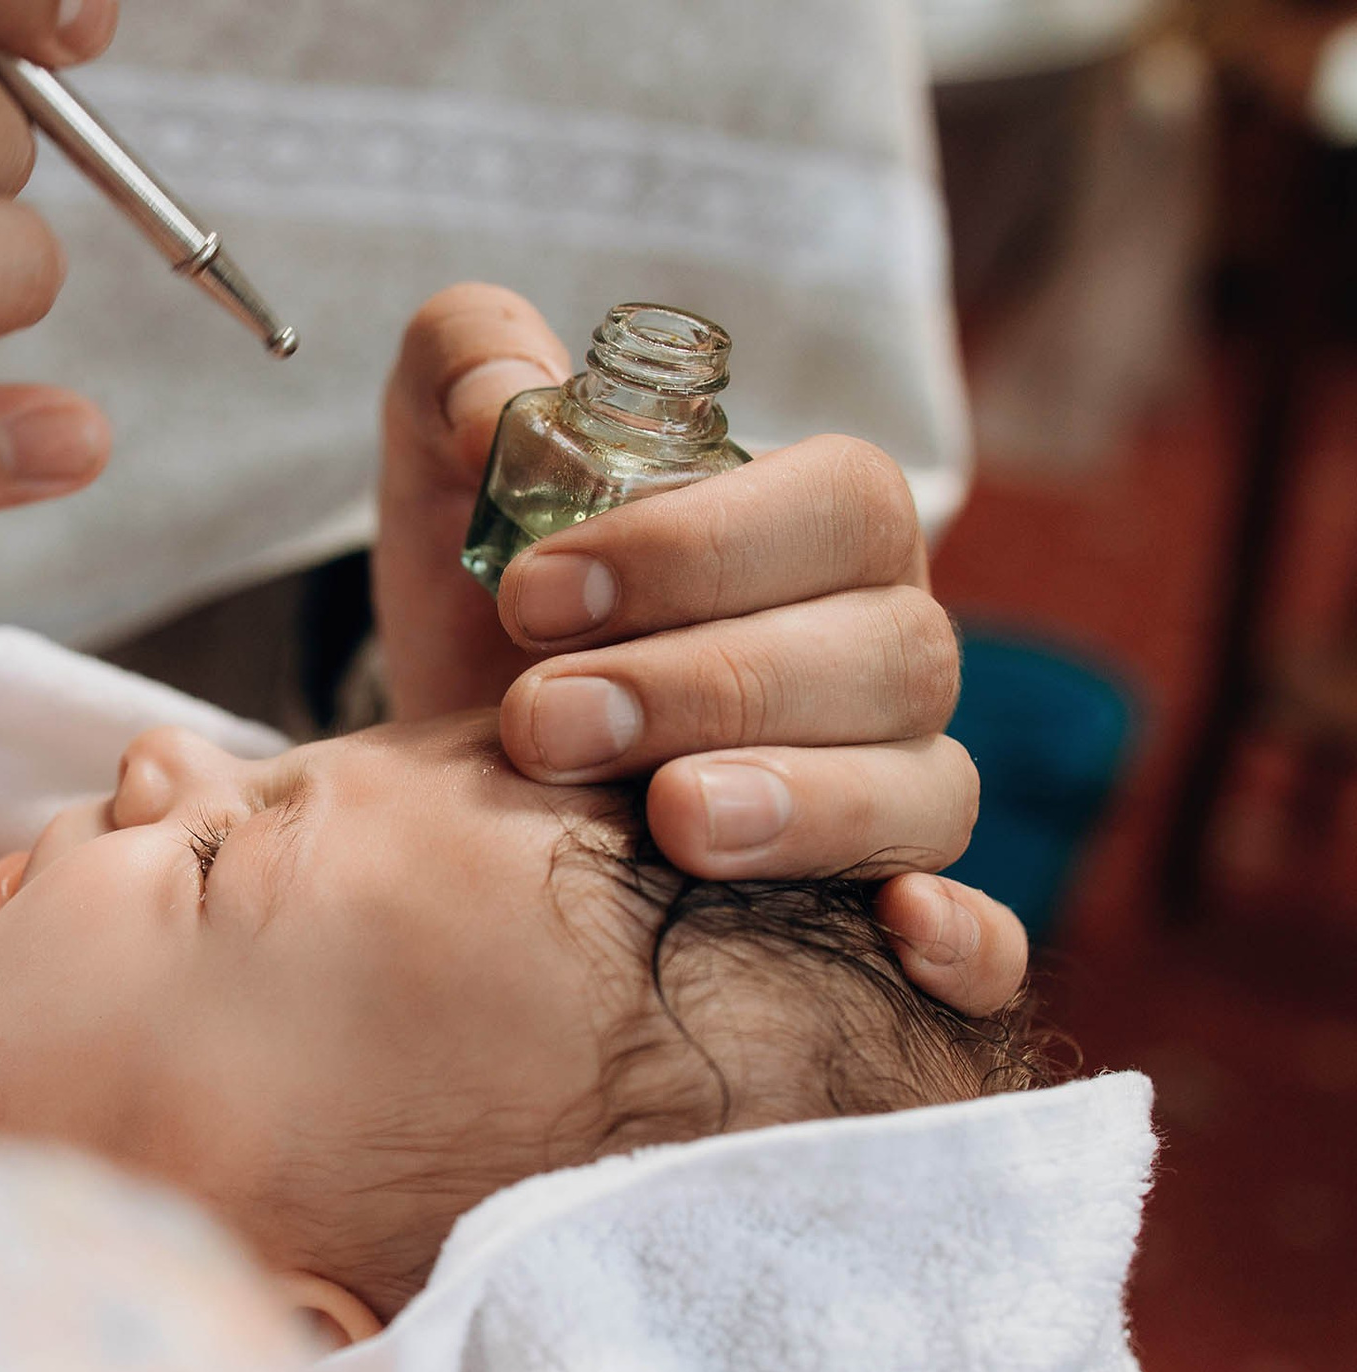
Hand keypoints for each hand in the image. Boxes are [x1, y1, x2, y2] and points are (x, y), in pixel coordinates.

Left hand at [375, 285, 1027, 1015]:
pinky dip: (964, 942)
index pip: (836, 505)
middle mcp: (881, 657)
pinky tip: (896, 933)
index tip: (531, 593)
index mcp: (816, 530)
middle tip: (544, 720)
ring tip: (668, 819)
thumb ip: (463, 367)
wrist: (464, 774)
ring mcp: (894, 789)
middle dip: (708, 685)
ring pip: (924, 790)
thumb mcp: (450, 474)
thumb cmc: (495, 611)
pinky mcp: (876, 912)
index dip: (697, 545)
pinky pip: (983, 940)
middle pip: (886, 654)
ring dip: (799, 803)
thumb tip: (491, 411)